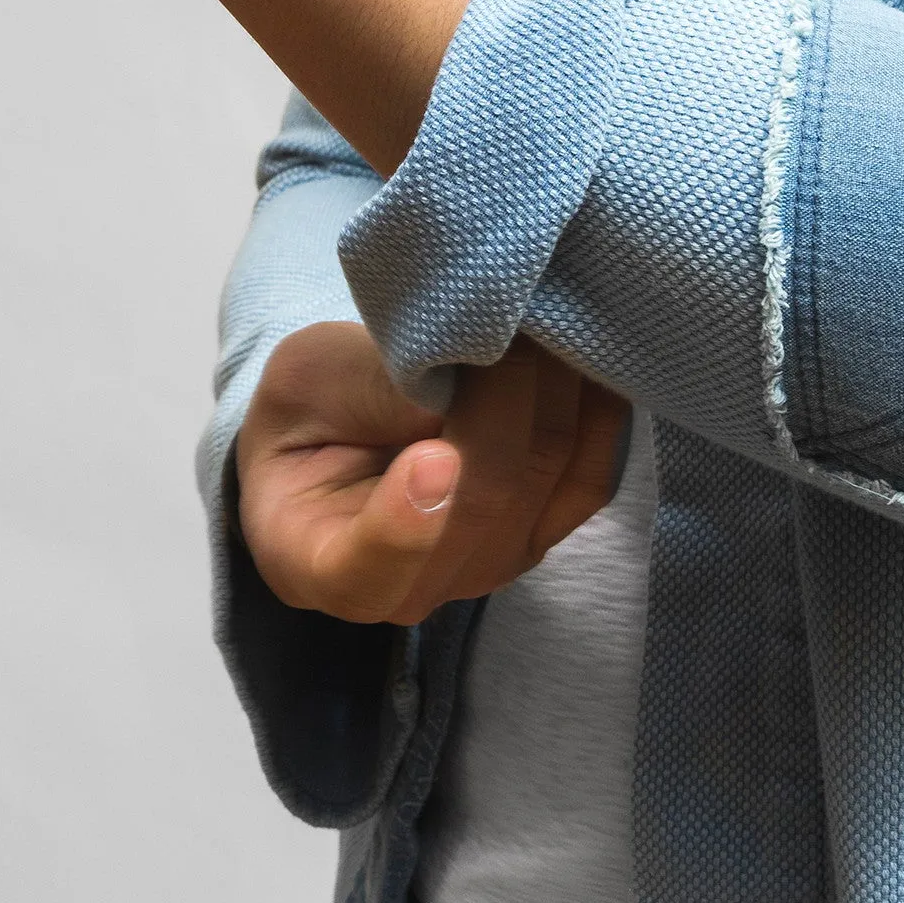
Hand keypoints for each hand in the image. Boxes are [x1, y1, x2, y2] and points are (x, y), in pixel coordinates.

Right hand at [236, 322, 630, 625]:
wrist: (353, 424)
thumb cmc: (314, 406)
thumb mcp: (310, 379)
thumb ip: (368, 392)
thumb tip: (455, 391)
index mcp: (320, 562)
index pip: (366, 570)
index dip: (405, 524)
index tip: (433, 457)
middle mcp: (415, 588)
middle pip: (483, 502)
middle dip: (502, 398)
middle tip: (500, 314)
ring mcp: (489, 567)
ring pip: (546, 478)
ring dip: (553, 390)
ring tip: (535, 318)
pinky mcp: (545, 531)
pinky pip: (591, 474)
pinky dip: (593, 409)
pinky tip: (579, 353)